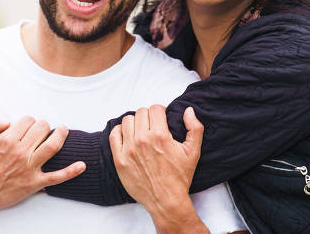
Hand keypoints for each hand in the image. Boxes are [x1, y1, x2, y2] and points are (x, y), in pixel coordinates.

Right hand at [0, 115, 85, 213]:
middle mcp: (21, 152)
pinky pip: (56, 177)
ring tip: (63, 130)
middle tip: (42, 129)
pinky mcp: (34, 183)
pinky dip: (71, 171)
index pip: (28, 120)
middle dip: (43, 125)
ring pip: (53, 146)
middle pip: (42, 129)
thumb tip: (6, 120)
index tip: (26, 126)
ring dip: (61, 135)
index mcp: (8, 140)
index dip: (28, 121)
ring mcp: (29, 168)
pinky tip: (82, 165)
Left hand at [109, 105, 203, 228]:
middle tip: (153, 126)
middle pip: (141, 112)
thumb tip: (188, 111)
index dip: (160, 112)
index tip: (162, 118)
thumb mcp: (193, 152)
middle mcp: (142, 140)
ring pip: (127, 121)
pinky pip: (114, 135)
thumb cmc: (179, 178)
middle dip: (149, 117)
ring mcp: (129, 150)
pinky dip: (119, 131)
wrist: (166, 200)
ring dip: (135, 123)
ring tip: (141, 131)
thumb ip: (195, 128)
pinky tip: (128, 136)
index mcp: (160, 136)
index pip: (155, 108)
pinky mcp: (120, 159)